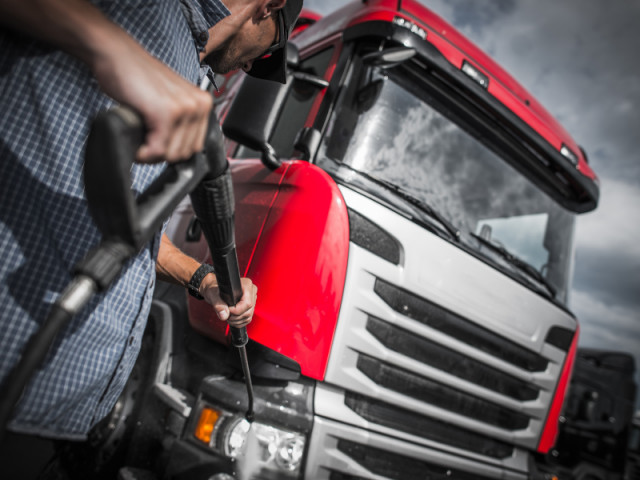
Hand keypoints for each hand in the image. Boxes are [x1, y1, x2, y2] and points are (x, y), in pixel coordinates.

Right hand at [92, 36, 211, 163]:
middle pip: (184, 153)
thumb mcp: (168, 100)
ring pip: (171, 154)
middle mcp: (199, 105)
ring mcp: (184, 108)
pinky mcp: (166, 113)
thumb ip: (180, 122)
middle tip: (144, 143)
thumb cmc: (136, 77)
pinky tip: (137, 145)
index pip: (194, 146)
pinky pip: (158, 150)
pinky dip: (144, 153)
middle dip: (162, 154)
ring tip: (140, 140)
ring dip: (152, 154)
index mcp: (202, 103)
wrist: (116, 55)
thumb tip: (176, 152)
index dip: (172, 151)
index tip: (156, 146)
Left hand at [200, 275, 257, 327]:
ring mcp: (252, 300)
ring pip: (248, 317)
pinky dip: (238, 322)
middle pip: (248, 311)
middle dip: (235, 317)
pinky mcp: (250, 307)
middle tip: (225, 314)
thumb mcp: (213, 295)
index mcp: (246, 285)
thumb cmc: (215, 290)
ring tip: (227, 316)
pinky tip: (231, 318)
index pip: (247, 303)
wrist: (215, 291)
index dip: (237, 310)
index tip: (227, 310)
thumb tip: (224, 315)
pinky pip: (247, 319)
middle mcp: (251, 291)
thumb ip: (218, 304)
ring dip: (236, 321)